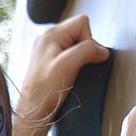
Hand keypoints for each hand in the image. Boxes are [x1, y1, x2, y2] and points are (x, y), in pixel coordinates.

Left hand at [17, 14, 110, 129]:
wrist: (33, 112)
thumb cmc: (44, 91)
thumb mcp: (68, 65)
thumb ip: (87, 51)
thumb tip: (102, 51)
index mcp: (52, 34)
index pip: (82, 23)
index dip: (89, 39)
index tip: (84, 59)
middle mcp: (49, 39)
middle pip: (79, 33)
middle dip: (84, 50)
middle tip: (77, 68)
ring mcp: (49, 51)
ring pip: (75, 47)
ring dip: (79, 60)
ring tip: (71, 74)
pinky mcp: (50, 64)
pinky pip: (69, 58)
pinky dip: (73, 66)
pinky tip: (68, 78)